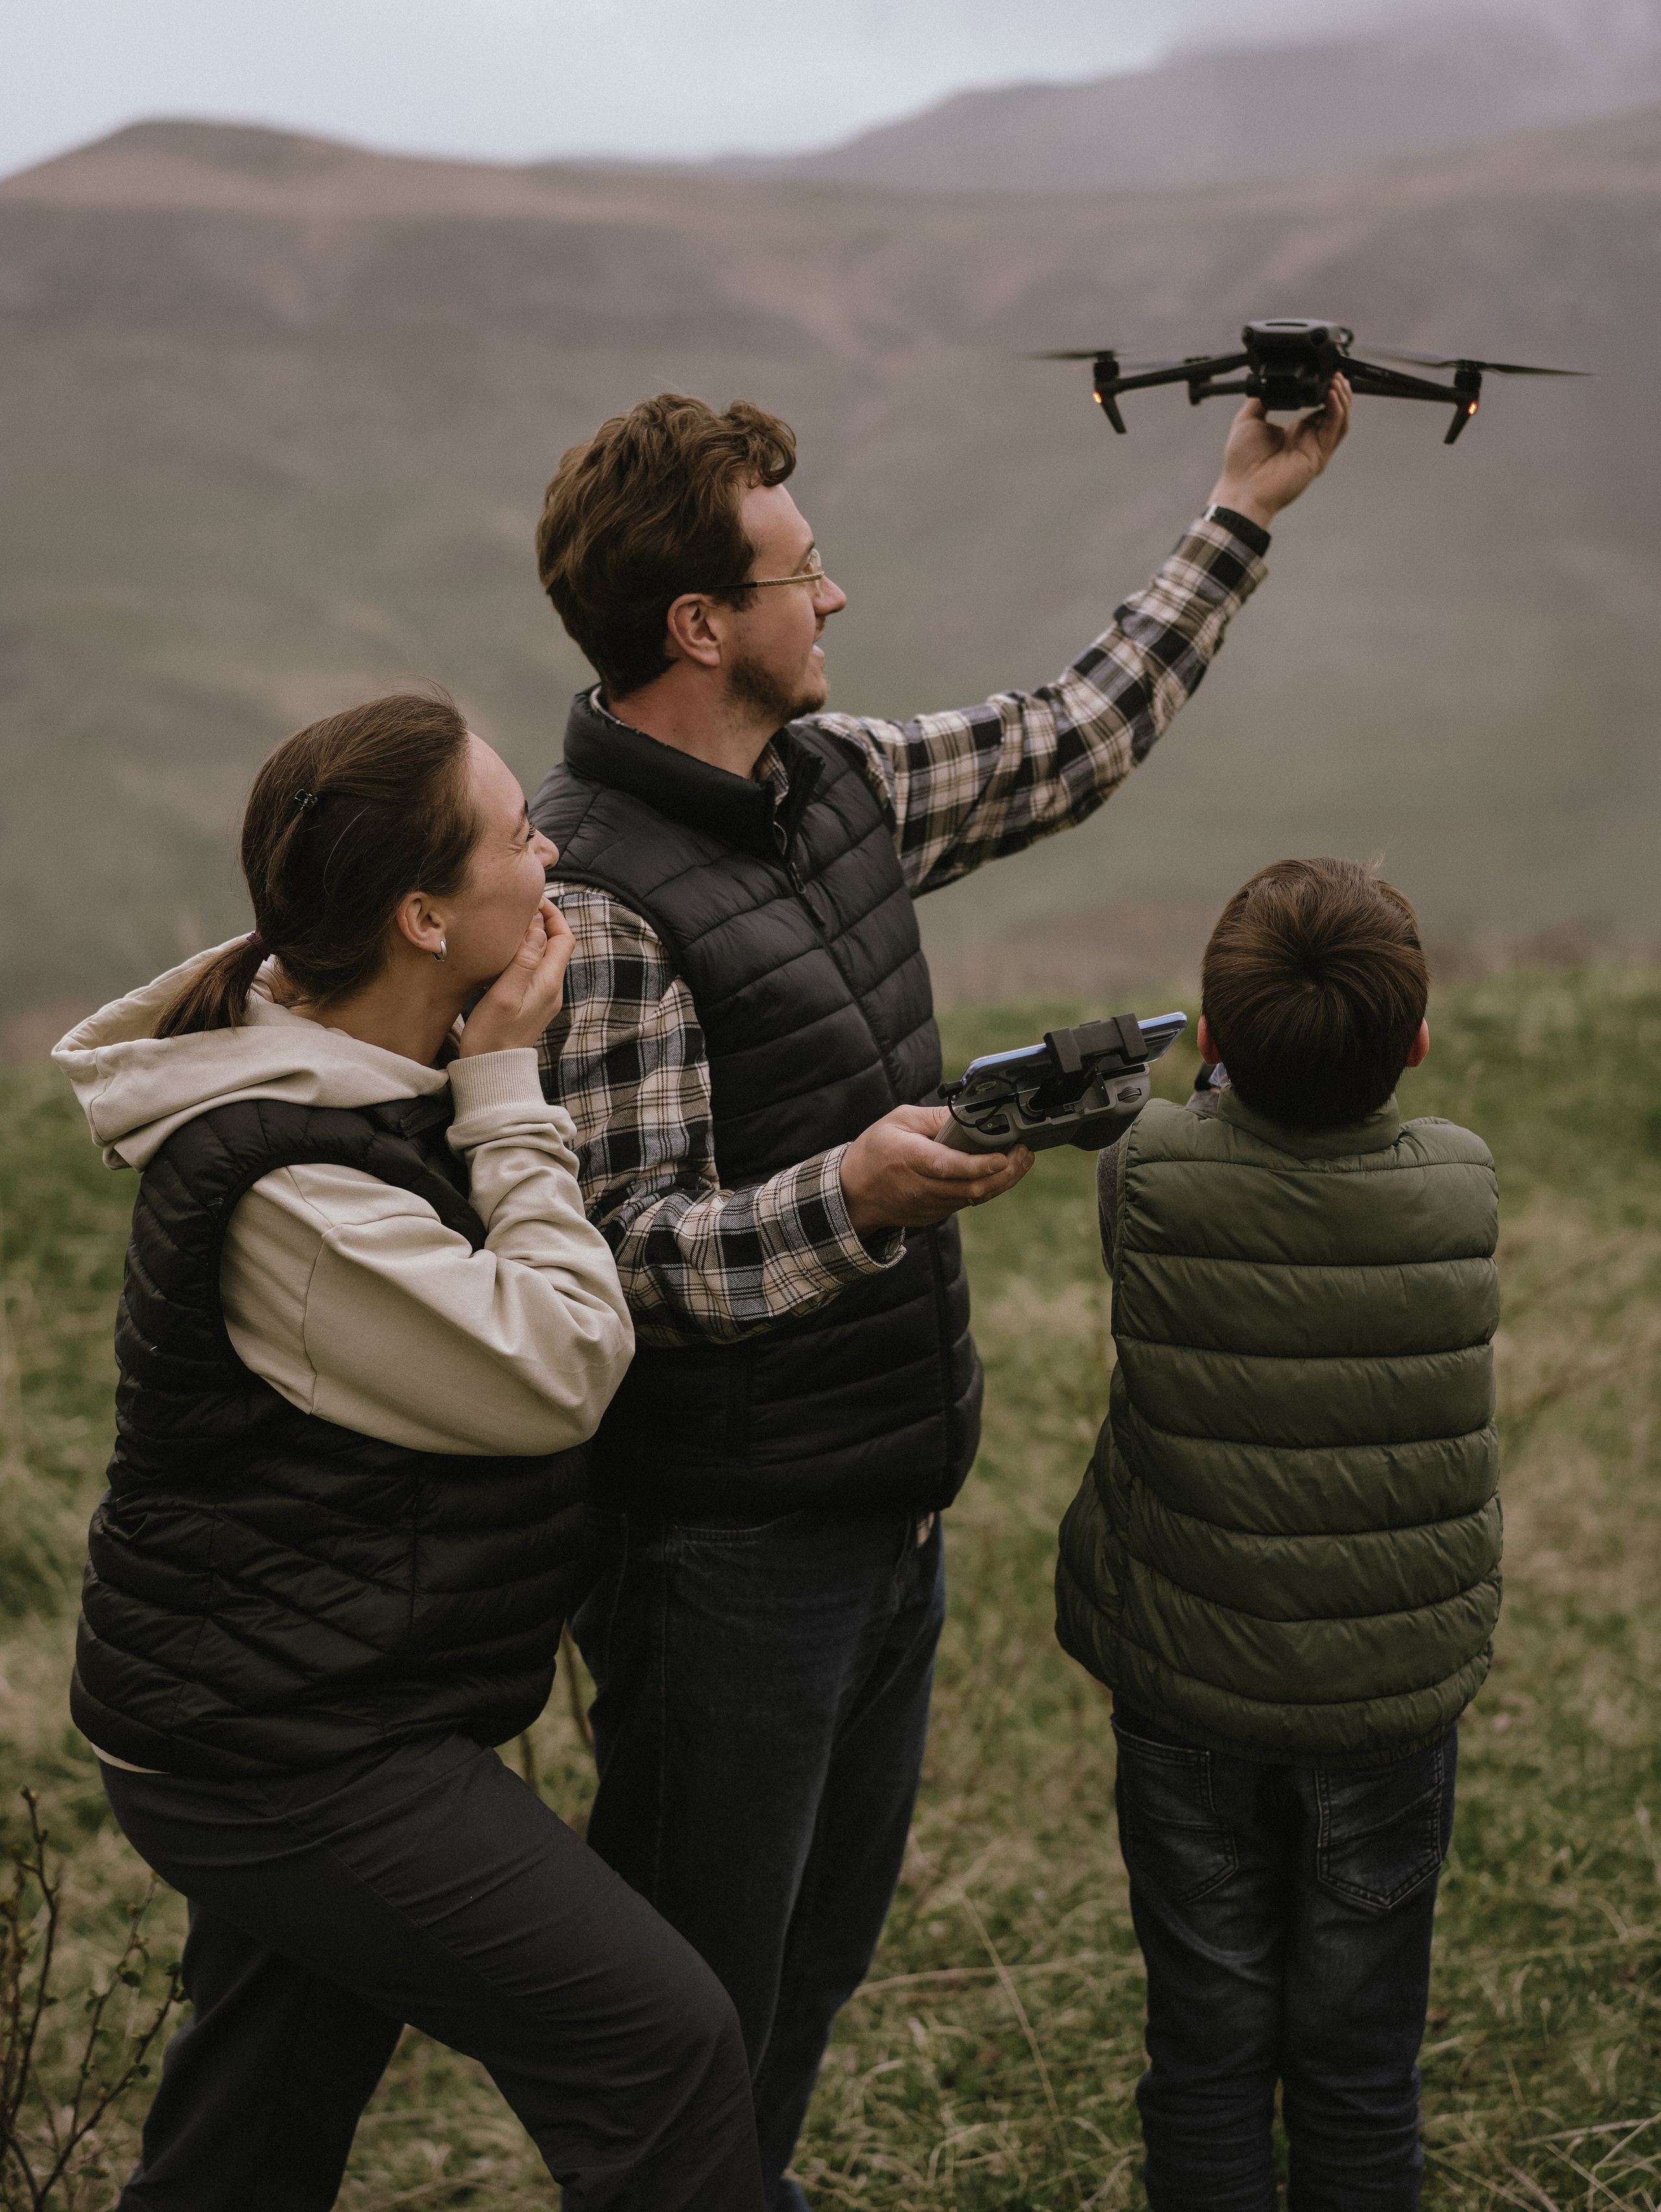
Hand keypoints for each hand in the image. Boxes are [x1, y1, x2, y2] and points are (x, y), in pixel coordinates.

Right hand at [458, 898, 574, 1055]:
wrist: (490, 1072)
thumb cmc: (492, 1036)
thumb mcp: (504, 995)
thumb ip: (523, 961)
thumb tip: (538, 929)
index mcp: (549, 983)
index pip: (564, 938)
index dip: (552, 915)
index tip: (531, 900)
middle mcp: (552, 989)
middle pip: (557, 944)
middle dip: (542, 921)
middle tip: (518, 906)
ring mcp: (543, 997)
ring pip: (545, 956)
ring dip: (532, 936)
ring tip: (509, 923)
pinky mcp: (531, 1004)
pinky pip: (534, 969)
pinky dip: (525, 952)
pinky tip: (504, 951)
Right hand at [840, 1104, 1033, 1232]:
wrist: (855, 1192)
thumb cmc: (876, 1150)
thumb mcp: (899, 1120)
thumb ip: (935, 1117)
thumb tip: (970, 1114)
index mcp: (909, 1158)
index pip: (948, 1166)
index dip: (978, 1164)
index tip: (1003, 1157)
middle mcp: (920, 1187)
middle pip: (971, 1187)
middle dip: (1006, 1172)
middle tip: (1024, 1152)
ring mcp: (929, 1205)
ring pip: (975, 1197)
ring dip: (1002, 1180)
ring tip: (1021, 1159)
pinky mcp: (935, 1214)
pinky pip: (967, 1202)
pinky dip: (987, 1187)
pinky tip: (999, 1172)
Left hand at [1207, 372, 1350, 529]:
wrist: (1242, 487)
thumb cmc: (1241, 464)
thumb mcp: (1247, 420)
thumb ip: (1260, 400)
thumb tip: (1265, 383)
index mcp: (1294, 432)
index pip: (1319, 408)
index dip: (1324, 391)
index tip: (1325, 374)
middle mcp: (1307, 440)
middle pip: (1334, 412)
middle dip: (1338, 391)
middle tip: (1335, 373)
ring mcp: (1315, 448)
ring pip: (1339, 419)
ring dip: (1342, 398)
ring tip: (1337, 380)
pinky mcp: (1318, 455)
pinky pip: (1334, 429)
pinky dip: (1337, 410)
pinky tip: (1332, 395)